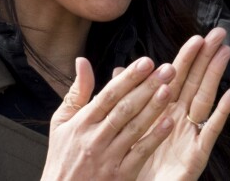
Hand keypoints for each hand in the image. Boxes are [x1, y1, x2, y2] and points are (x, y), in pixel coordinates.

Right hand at [41, 56, 176, 179]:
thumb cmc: (62, 159)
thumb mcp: (61, 124)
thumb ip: (76, 92)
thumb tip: (82, 61)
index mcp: (82, 123)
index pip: (109, 95)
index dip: (129, 77)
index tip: (147, 62)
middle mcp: (95, 138)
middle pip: (125, 108)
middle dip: (148, 86)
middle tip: (168, 69)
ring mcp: (109, 158)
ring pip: (134, 128)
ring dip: (153, 108)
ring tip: (169, 89)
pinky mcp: (120, 177)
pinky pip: (140, 154)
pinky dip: (154, 138)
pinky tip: (168, 123)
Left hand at [138, 28, 229, 180]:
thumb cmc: (134, 162)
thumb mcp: (125, 126)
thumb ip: (125, 97)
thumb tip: (119, 69)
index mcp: (163, 110)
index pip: (177, 77)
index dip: (187, 57)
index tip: (196, 37)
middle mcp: (180, 118)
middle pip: (195, 81)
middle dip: (206, 57)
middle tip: (218, 34)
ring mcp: (190, 135)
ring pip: (204, 98)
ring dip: (215, 75)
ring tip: (224, 53)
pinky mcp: (196, 155)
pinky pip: (210, 129)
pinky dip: (222, 111)